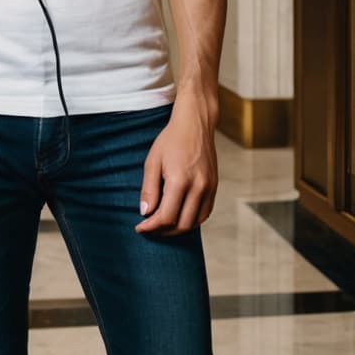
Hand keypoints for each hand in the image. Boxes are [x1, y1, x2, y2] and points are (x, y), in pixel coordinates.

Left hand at [135, 92, 217, 235]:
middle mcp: (198, 187)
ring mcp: (209, 187)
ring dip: (178, 229)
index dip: (151, 227)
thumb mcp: (153, 161)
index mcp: (180, 180)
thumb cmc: (171, 139)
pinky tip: (179, 216)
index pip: (166, 217)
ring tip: (162, 225)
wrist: (196, 123)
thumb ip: (149, 188)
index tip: (140, 227)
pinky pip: (205, 213)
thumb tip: (145, 213)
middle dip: (163, 231)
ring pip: (195, 222)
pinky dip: (192, 220)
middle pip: (181, 225)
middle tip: (150, 228)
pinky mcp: (214, 186)